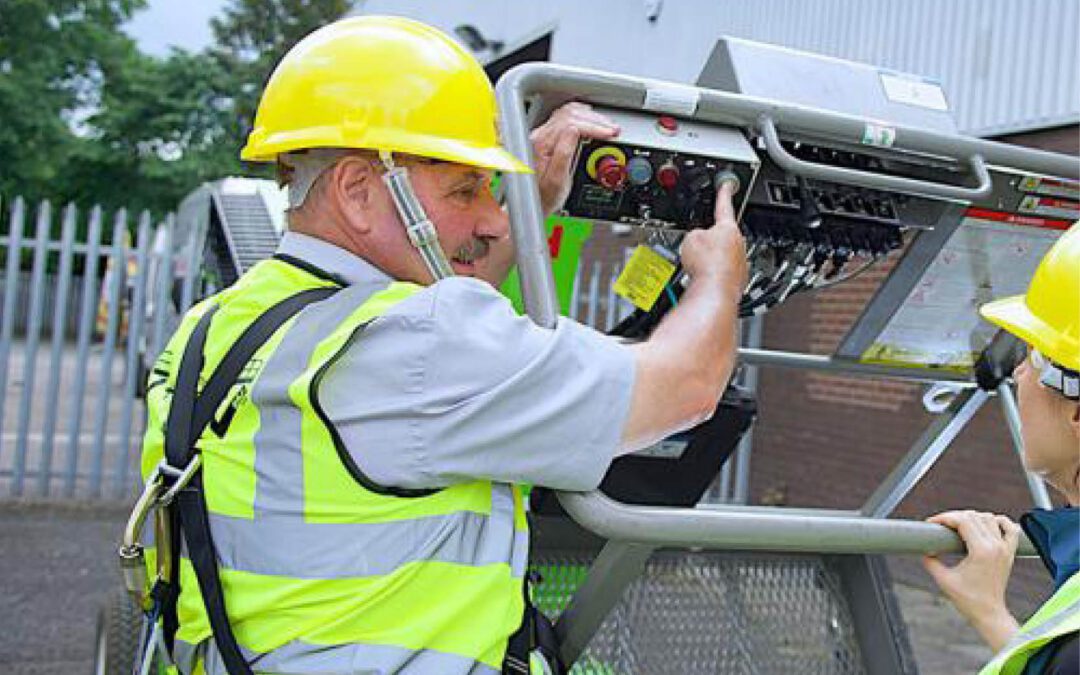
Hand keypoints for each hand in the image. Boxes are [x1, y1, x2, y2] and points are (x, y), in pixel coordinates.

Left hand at [530, 102, 619, 214]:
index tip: (610, 133)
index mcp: (541, 145)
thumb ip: (564, 154)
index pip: (571, 124)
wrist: (534, 202)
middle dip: (595, 120)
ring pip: (568, 113)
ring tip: (606, 126)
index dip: (594, 126)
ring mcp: (543, 134)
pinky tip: (591, 121)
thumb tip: (575, 131)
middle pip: (570, 114)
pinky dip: (581, 117)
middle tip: (613, 130)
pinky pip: (565, 117)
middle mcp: (539, 136)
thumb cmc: (544, 196)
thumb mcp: (556, 181)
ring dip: (590, 117)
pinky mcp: (548, 136)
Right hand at [678, 180, 746, 294]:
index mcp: (728, 228)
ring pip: (723, 256)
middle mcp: (739, 244)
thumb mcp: (690, 238)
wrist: (714, 293)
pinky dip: (713, 274)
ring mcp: (740, 263)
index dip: (724, 194)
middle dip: (711, 240)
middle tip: (697, 247)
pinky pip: (722, 272)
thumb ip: (696, 233)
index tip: (727, 185)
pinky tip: (704, 278)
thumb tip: (697, 240)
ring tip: (698, 267)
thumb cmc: (706, 266)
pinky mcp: (737, 280)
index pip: (724, 205)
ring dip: (711, 260)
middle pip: (723, 235)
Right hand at [922, 510, 1021, 651]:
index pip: (963, 521)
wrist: (988, 613)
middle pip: (974, 516)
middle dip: (953, 516)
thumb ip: (930, 560)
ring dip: (972, 517)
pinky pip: (1010, 529)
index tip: (932, 523)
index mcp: (981, 551)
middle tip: (940, 525)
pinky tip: (986, 524)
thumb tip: (924, 548)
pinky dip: (998, 521)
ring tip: (958, 525)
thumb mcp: (942, 579)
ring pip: (990, 518)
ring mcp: (1005, 549)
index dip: (944, 518)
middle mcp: (996, 547)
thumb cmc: (967, 599)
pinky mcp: (1009, 553)